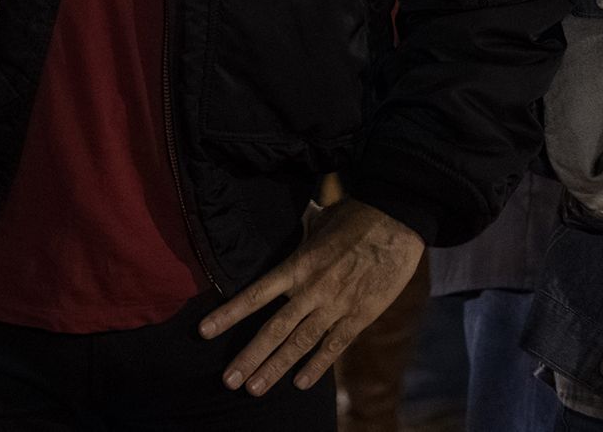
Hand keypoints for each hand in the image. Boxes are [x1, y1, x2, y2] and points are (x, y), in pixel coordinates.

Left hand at [199, 199, 423, 395]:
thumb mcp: (320, 218)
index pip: (256, 294)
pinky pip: (334, 346)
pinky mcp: (360, 314)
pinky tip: (301, 384)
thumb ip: (303, 229)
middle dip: (250, 357)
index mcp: (298, 264)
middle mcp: (311, 289)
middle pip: (274, 329)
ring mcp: (336, 305)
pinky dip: (317, 366)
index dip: (229, 313)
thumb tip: (296, 218)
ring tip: (255, 389)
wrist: (398, 218)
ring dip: (276, 368)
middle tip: (229, 381)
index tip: (205, 332)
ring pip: (300, 343)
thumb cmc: (358, 213)